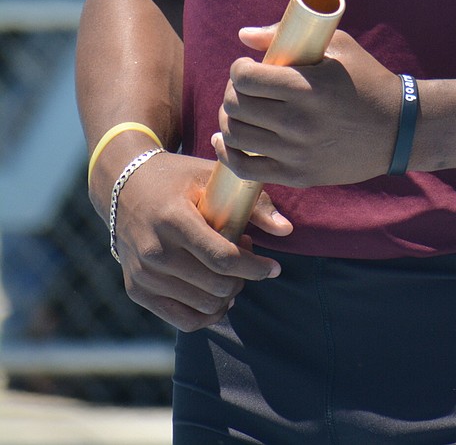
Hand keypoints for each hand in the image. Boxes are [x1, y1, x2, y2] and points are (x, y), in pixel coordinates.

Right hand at [112, 151, 290, 331]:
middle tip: (247, 258)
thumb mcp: (212, 179)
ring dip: (227, 294)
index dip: (255, 268)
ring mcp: (143, 274)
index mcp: (173, 219)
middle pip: (215, 285)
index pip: (223, 259)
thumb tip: (287, 230)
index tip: (274, 267)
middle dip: (243, 277)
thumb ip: (253, 204)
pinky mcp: (137, 290)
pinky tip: (219, 295)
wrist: (124, 186)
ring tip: (230, 270)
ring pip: (203, 306)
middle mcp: (154, 250)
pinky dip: (208, 314)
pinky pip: (182, 320)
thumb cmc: (177, 179)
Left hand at [212, 28, 400, 187]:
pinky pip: (245, 168)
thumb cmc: (366, 79)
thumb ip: (286, 37)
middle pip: (236, 105)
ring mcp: (296, 152)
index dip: (239, 69)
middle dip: (233, 92)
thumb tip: (243, 35)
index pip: (245, 77)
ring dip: (229, 119)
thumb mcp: (337, 47)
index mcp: (307, 87)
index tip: (248, 67)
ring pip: (235, 135)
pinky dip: (228, 153)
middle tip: (244, 88)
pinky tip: (226, 140)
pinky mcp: (297, 175)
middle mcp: (298, 122)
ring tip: (239, 110)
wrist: (398, 130)